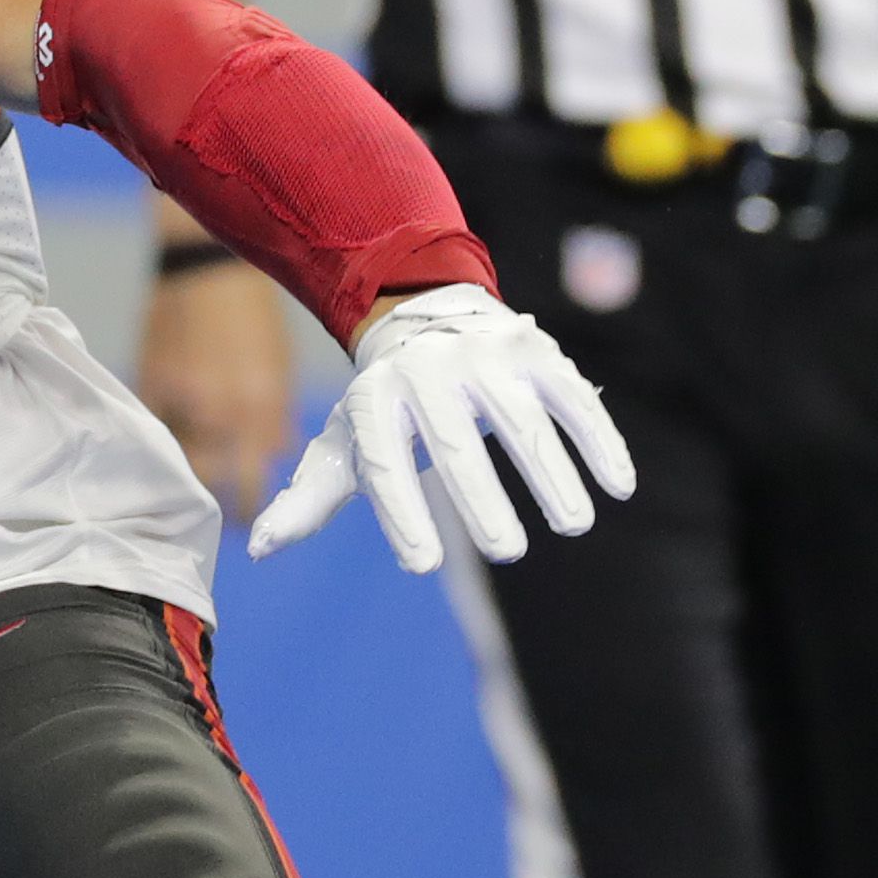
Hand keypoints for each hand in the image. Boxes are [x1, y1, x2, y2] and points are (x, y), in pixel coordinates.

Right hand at [135, 258, 293, 520]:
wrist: (207, 270)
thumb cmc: (255, 319)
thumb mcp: (278, 368)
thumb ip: (274, 417)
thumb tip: (274, 455)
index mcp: (256, 408)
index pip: (249, 482)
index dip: (248, 509)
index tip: (250, 524)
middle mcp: (216, 410)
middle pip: (210, 480)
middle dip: (215, 500)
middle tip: (218, 515)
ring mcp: (177, 398)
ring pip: (179, 458)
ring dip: (188, 472)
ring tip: (194, 483)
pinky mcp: (148, 384)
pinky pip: (155, 429)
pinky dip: (161, 439)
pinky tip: (168, 443)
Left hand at [249, 282, 635, 574]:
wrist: (421, 312)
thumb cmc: (383, 402)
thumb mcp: (343, 441)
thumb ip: (309, 497)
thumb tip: (259, 549)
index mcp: (374, 400)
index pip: (385, 464)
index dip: (401, 514)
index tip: (421, 566)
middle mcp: (427, 374)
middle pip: (456, 443)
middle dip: (481, 497)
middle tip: (504, 553)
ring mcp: (485, 359)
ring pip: (522, 420)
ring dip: (552, 474)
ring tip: (572, 525)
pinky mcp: (535, 353)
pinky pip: (572, 399)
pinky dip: (598, 440)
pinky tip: (618, 487)